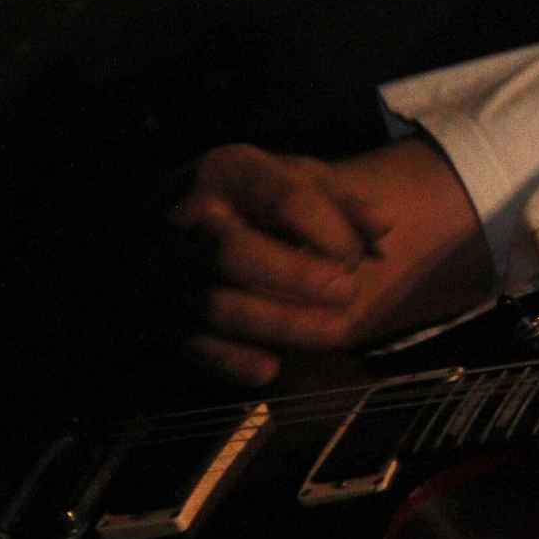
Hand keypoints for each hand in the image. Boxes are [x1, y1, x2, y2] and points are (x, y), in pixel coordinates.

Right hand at [163, 143, 394, 383]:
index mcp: (223, 171)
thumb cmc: (257, 197)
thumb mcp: (301, 180)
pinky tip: (269, 368)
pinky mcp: (155, 314)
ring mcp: (160, 268)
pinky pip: (190, 344)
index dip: (329, 229)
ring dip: (281, 323)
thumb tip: (383, 225)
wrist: (183, 216)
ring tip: (335, 330)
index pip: (281, 198)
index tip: (358, 253)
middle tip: (348, 292)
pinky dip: (230, 360)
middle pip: (233, 253)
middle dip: (298, 277)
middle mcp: (180, 217)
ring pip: (214, 304)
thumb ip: (344, 201)